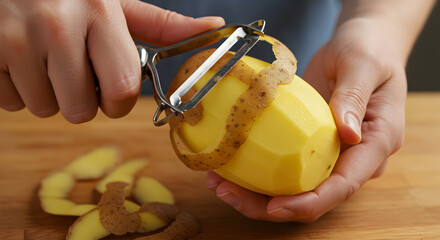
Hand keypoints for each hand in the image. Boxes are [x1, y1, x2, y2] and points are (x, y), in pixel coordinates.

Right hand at [0, 0, 223, 122]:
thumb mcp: (118, 3)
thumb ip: (163, 24)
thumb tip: (215, 27)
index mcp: (101, 13)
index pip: (122, 92)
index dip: (118, 100)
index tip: (110, 85)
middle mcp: (57, 26)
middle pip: (81, 111)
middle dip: (82, 99)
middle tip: (74, 68)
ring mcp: (15, 39)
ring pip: (45, 110)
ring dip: (49, 93)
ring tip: (45, 58)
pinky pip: (9, 102)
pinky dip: (17, 88)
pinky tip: (21, 58)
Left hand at [206, 17, 405, 221]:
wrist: (362, 44)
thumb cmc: (368, 50)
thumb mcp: (362, 65)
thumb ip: (353, 97)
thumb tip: (348, 136)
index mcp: (376, 144)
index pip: (344, 185)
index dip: (310, 203)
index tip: (275, 207)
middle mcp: (354, 158)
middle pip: (314, 196)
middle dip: (270, 206)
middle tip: (228, 193)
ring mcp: (331, 154)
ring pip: (295, 188)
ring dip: (255, 193)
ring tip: (218, 182)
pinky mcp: (311, 146)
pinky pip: (285, 167)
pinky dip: (256, 171)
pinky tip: (227, 165)